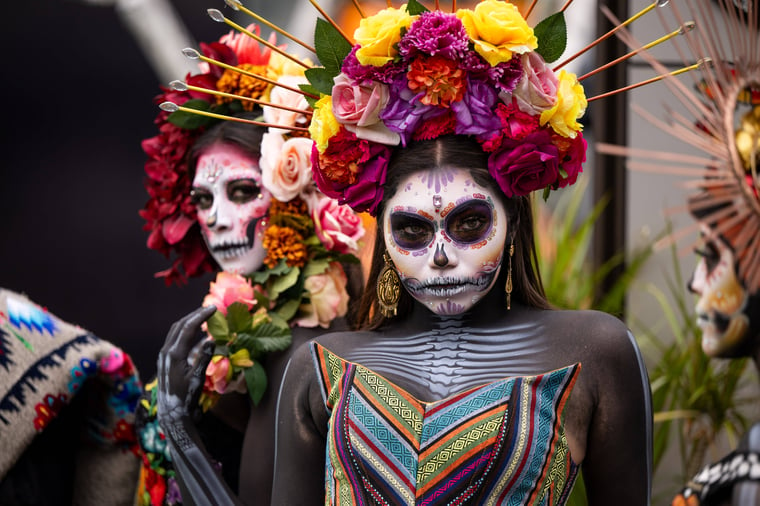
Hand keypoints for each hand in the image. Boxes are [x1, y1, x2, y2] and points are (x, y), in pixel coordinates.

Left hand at [156, 306, 215, 432]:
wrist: (171, 412)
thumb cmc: (186, 397)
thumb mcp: (198, 378)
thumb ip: (204, 357)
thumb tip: (211, 339)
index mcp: (174, 354)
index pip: (188, 328)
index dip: (201, 316)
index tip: (213, 309)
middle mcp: (166, 352)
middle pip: (179, 326)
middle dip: (194, 315)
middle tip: (209, 309)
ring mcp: (163, 355)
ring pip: (175, 331)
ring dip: (189, 322)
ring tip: (203, 317)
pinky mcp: (164, 359)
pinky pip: (174, 339)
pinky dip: (185, 332)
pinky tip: (195, 333)